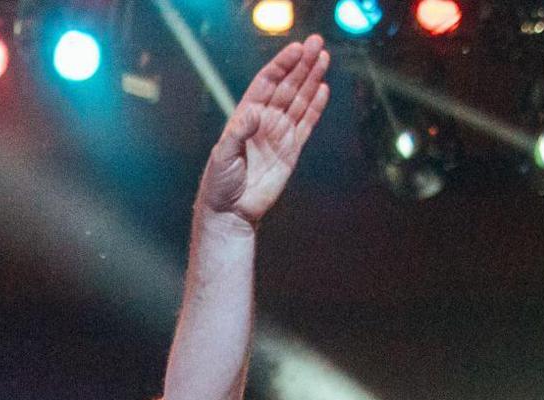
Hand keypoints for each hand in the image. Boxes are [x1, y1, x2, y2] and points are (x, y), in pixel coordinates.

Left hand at [198, 34, 330, 225]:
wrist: (230, 211)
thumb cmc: (219, 183)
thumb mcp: (223, 155)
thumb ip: (238, 132)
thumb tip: (256, 113)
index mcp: (245, 117)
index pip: (266, 83)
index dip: (281, 65)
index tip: (296, 49)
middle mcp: (263, 122)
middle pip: (286, 87)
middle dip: (301, 65)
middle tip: (317, 43)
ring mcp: (278, 135)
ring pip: (299, 101)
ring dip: (311, 80)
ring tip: (324, 58)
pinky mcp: (291, 151)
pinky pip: (305, 124)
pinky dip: (315, 107)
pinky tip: (323, 89)